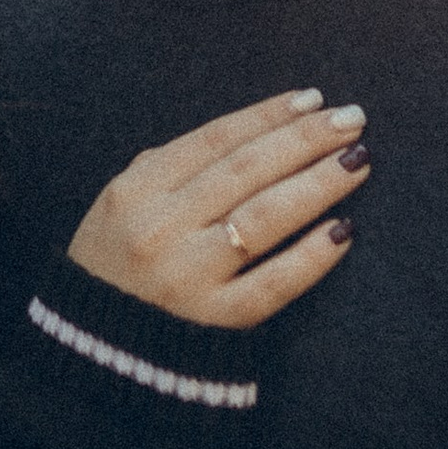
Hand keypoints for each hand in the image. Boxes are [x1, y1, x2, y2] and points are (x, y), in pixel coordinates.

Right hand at [69, 85, 367, 325]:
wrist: (91, 350)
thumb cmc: (115, 263)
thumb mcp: (123, 203)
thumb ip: (172, 166)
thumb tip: (255, 129)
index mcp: (137, 190)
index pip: (216, 139)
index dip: (267, 115)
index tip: (312, 99)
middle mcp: (162, 228)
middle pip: (246, 170)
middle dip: (304, 139)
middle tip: (350, 118)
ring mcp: (188, 276)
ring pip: (264, 218)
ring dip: (317, 184)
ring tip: (356, 160)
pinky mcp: (214, 321)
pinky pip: (273, 283)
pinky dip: (311, 255)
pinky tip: (344, 229)